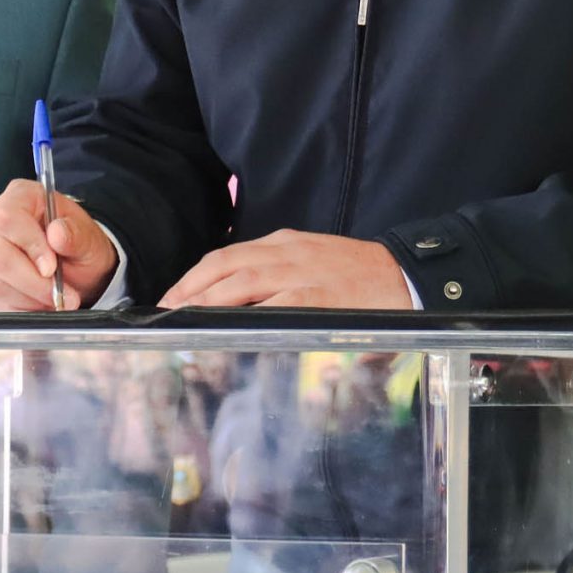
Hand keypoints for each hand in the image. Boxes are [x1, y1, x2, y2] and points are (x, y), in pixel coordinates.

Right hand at [0, 180, 116, 309]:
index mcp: (21, 196)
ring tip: (55, 298)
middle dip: (34, 283)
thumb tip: (58, 233)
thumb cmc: (78, 245)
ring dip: (30, 298)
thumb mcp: (89, 239)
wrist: (75, 266)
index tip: (52, 268)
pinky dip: (21, 306)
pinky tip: (39, 301)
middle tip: (62, 295)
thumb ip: (76, 235)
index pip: (7, 218)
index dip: (29, 246)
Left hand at [158, 230, 411, 309]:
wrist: (408, 276)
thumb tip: (243, 310)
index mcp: (285, 244)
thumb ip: (282, 281)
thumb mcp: (314, 265)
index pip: (227, 256)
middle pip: (224, 265)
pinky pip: (275, 303)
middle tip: (164, 311)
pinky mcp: (318, 296)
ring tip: (182, 319)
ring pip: (241, 281)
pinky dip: (247, 314)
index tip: (174, 297)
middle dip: (189, 288)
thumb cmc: (361, 278)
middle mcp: (287, 253)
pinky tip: (226, 328)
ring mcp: (302, 273)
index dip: (195, 276)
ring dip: (206, 301)